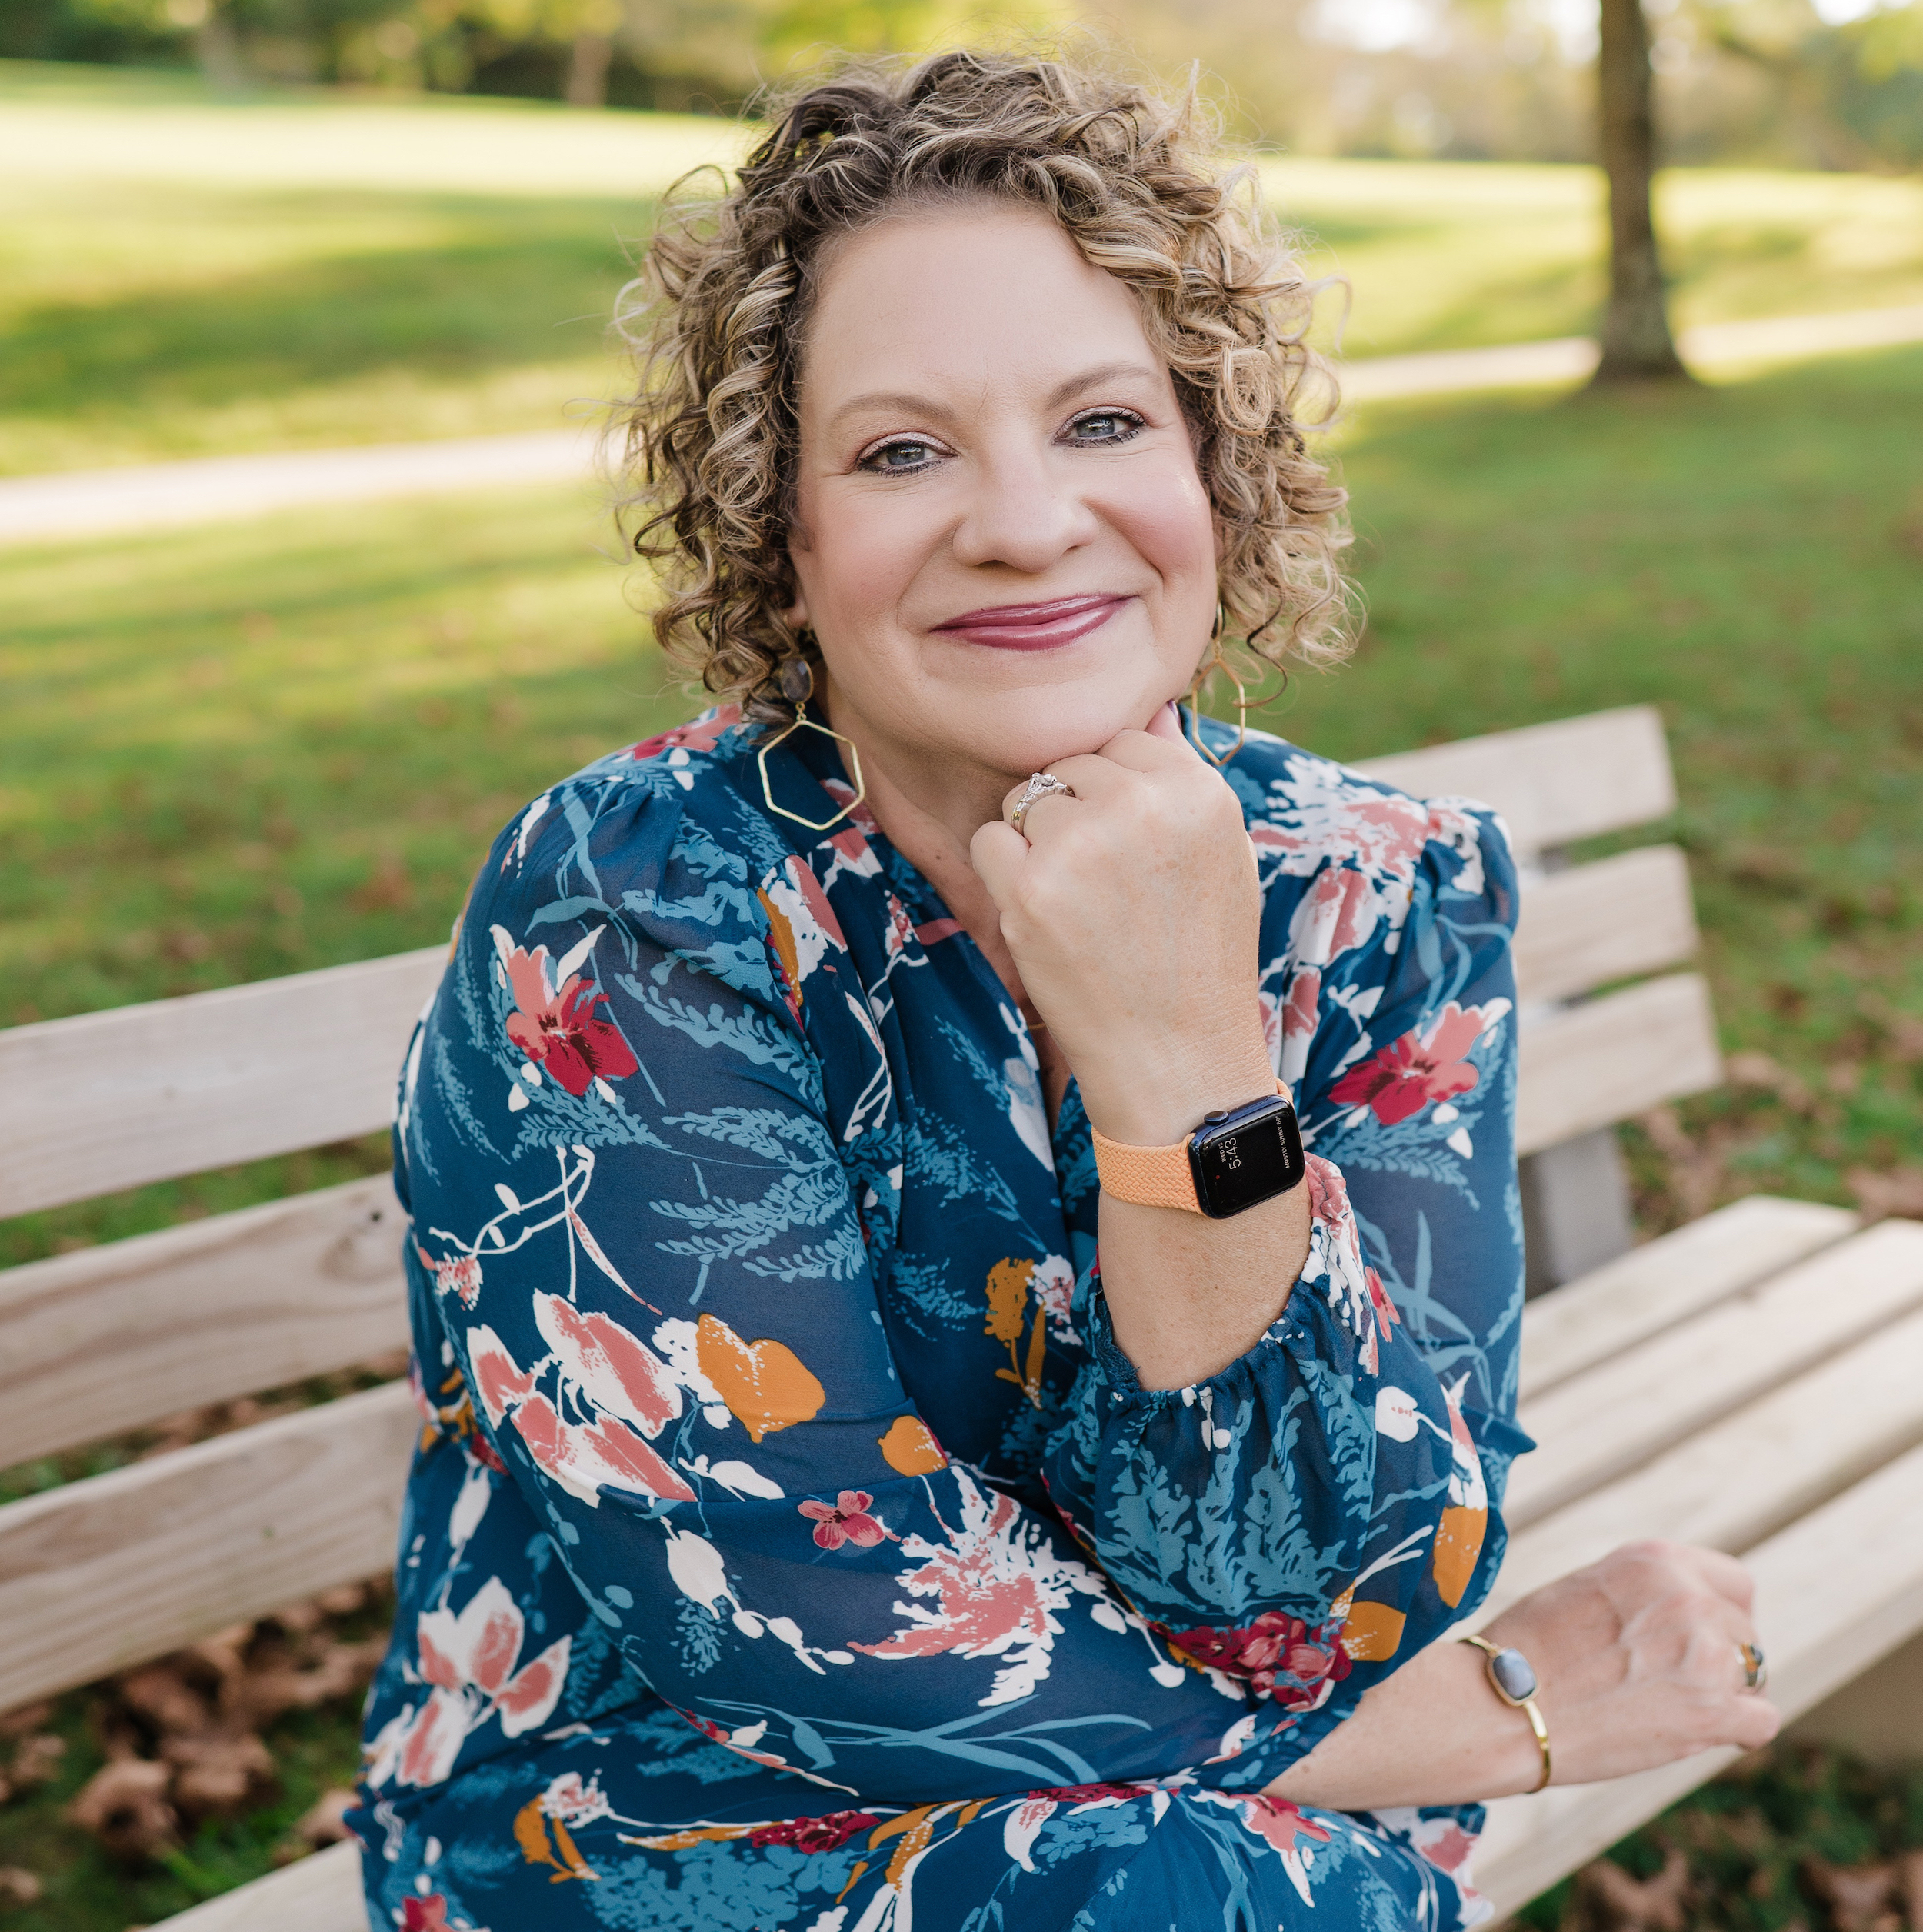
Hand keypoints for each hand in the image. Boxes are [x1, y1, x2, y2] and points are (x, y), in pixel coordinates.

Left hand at [969, 705, 1273, 1146]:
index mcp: (1199, 791)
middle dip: (1072, 815)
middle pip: (1070, 767)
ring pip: (1025, 798)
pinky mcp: (1030, 888)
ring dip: (1035, 842)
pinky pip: (989, 839)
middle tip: (1102, 888)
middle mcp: (1143, 806)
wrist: (1176, 1056)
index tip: (1130, 851)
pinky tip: (1043, 918)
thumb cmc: (1200, 960)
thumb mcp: (1225, 858)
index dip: (1116, 795)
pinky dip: (1002, 874)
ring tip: (1078, 905)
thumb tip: (1155, 710)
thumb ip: (1185, 780)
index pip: (1125, 742)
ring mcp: (1082, 844)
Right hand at [1266, 1540, 1777, 1811]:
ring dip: (1726, 1692)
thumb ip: (1643, 1595)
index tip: (1703, 1635)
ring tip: (1676, 1708)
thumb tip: (1679, 1619)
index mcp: (1656, 1559)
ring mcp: (1706, 1654)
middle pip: (1745, 1631)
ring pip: (1754, 1675)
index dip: (1722, 1612)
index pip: (1732, 1581)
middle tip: (1677, 1681)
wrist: (1502, 1701)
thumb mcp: (1588, 1588)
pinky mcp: (1713, 1712)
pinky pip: (1762, 1721)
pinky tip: (1709, 1735)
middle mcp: (1689, 1597)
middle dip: (1721, 1656)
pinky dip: (1740, 1731)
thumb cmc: (1527, 1648)